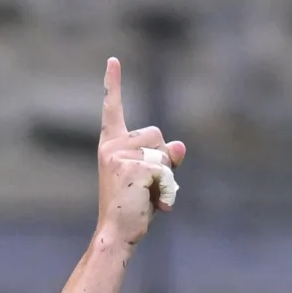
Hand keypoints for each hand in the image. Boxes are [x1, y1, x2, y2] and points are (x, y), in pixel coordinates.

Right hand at [95, 56, 183, 247]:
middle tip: (148, 187)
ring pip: (164, 152)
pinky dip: (167, 188)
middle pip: (156, 134)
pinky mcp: (132, 167)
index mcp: (111, 145)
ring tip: (150, 196)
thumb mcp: (152, 178)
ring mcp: (120, 155)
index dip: (114, 84)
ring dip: (166, 175)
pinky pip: (166, 169)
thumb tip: (180, 144)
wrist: (118, 231)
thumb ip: (166, 159)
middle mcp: (112, 146)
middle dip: (163, 159)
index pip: (112, 109)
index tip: (113, 60)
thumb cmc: (133, 207)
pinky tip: (154, 203)